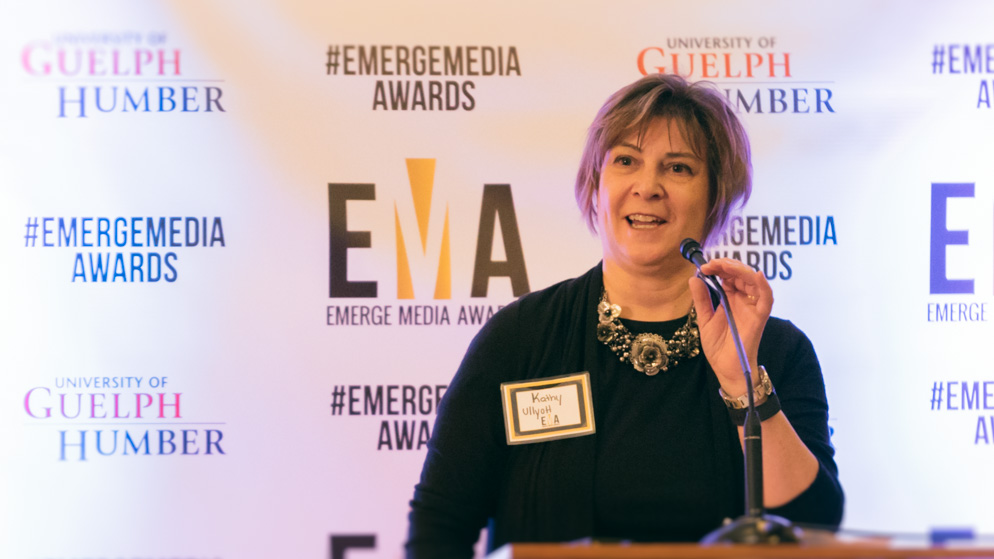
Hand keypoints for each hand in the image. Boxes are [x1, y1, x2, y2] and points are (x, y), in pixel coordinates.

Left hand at [687, 258, 772, 395]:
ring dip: (740, 270)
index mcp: (730, 299)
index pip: (728, 276)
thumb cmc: (718, 346)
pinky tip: (757, 275)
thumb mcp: (704, 320)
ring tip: (725, 266)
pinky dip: (764, 286)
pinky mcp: (759, 317)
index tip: (703, 266)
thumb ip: (702, 299)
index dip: (718, 268)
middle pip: (741, 274)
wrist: (726, 369)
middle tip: (711, 264)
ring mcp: (752, 307)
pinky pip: (767, 299)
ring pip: (753, 281)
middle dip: (727, 265)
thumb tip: (694, 278)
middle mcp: (743, 300)